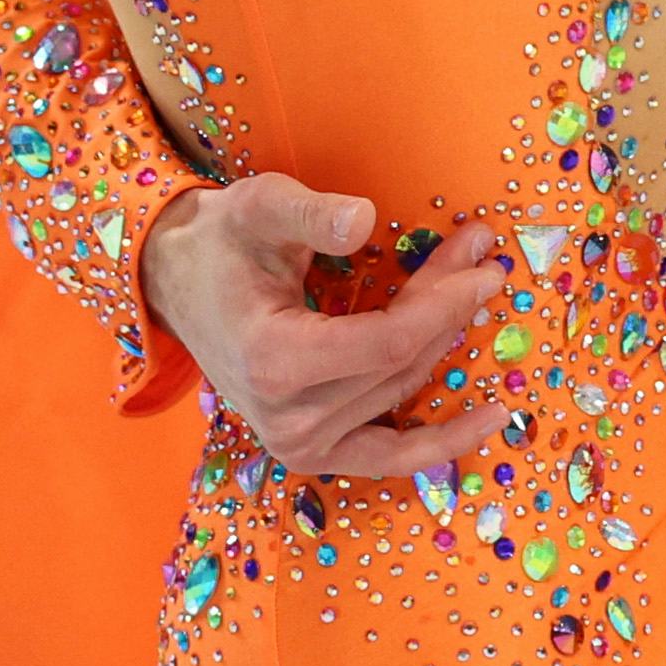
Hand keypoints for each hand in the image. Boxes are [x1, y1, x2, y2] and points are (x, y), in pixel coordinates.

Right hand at [140, 179, 509, 478]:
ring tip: (475, 290)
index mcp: (273, 361)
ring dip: (445, 342)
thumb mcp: (258, 209)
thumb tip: (365, 220)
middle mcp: (288, 418)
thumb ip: (310, 216)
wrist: (176, 283)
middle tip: (483, 257)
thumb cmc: (220, 242)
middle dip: (447, 306)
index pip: (387, 343)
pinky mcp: (311, 452)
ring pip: (401, 391)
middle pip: (400, 362)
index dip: (442, 305)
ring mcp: (299, 444)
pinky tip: (490, 418)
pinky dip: (440, 442)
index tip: (483, 265)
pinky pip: (388, 456)